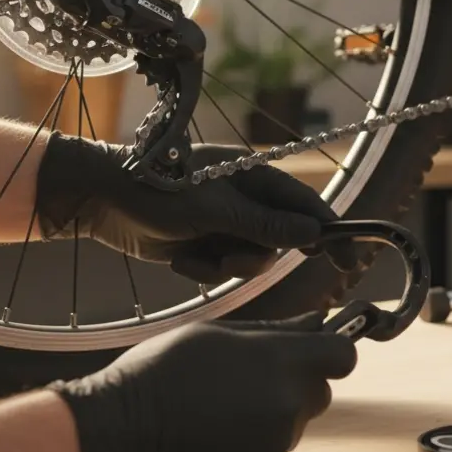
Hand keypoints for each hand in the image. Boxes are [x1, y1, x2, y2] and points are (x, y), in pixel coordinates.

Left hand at [34, 136, 354, 283]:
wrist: (101, 200)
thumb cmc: (158, 189)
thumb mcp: (215, 210)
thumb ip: (265, 225)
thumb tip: (314, 234)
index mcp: (255, 179)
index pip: (307, 209)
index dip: (332, 234)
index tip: (350, 259)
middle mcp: (245, 202)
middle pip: (278, 244)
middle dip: (252, 258)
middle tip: (226, 257)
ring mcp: (224, 225)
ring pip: (249, 262)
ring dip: (222, 266)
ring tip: (190, 253)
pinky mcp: (203, 245)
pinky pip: (221, 271)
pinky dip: (201, 270)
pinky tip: (176, 257)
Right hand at [49, 312, 357, 451]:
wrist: (117, 434)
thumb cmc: (158, 373)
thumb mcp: (213, 334)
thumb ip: (273, 330)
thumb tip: (316, 321)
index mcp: (277, 360)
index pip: (343, 355)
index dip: (331, 349)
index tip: (316, 350)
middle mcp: (285, 403)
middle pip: (320, 390)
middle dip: (297, 382)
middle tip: (250, 378)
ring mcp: (274, 443)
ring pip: (295, 421)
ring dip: (275, 412)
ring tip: (223, 406)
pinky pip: (273, 450)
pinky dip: (254, 441)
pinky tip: (215, 432)